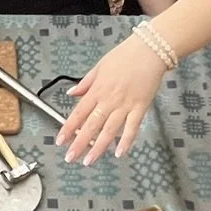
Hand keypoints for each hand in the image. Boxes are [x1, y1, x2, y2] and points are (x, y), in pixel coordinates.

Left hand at [59, 36, 165, 164]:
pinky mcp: (140, 107)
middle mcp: (109, 100)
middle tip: (71, 157)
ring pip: (109, 131)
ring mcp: (125, 105)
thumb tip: (71, 93)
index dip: (68, 128)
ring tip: (90, 160)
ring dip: (98, 147)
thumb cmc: (125, 56)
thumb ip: (85, 83)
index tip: (61, 140)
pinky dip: (126, 141)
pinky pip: (132, 128)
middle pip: (91, 126)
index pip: (78, 113)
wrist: (149, 50)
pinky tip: (119, 153)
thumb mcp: (99, 66)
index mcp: (97, 90)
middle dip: (79, 144)